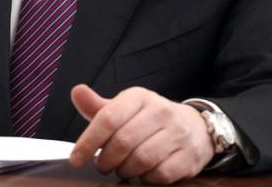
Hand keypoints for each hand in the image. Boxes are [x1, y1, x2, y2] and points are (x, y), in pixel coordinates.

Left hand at [68, 85, 213, 182]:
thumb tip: (77, 92)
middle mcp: (161, 111)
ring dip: (124, 170)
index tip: (75, 159)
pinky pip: (160, 174)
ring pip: (141, 159)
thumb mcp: (124, 109)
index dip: (88, 141)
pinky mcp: (189, 156)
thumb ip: (98, 107)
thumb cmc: (148, 120)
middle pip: (123, 142)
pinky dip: (145, 179)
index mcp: (139, 97)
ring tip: (120, 170)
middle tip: (101, 167)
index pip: (108, 118)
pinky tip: (141, 175)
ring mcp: (178, 133)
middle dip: (106, 160)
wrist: (196, 128)